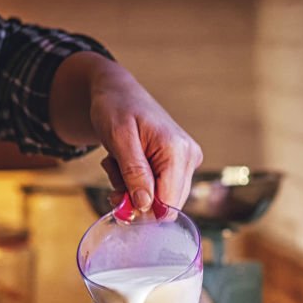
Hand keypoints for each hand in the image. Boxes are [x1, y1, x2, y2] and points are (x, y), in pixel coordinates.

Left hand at [51, 53, 202, 211]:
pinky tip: (127, 164)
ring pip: (161, 199)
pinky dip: (138, 184)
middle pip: (167, 205)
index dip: (142, 211)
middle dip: (136, 199)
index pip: (169, 204)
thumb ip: (134, 172)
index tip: (116, 198)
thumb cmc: (116, 107)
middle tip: (114, 174)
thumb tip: (145, 205)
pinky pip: (160, 189)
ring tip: (118, 164)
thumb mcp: (118, 138)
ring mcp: (187, 161)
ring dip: (134, 190)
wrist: (118, 91)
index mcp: (177, 151)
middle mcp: (189, 157)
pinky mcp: (180, 164)